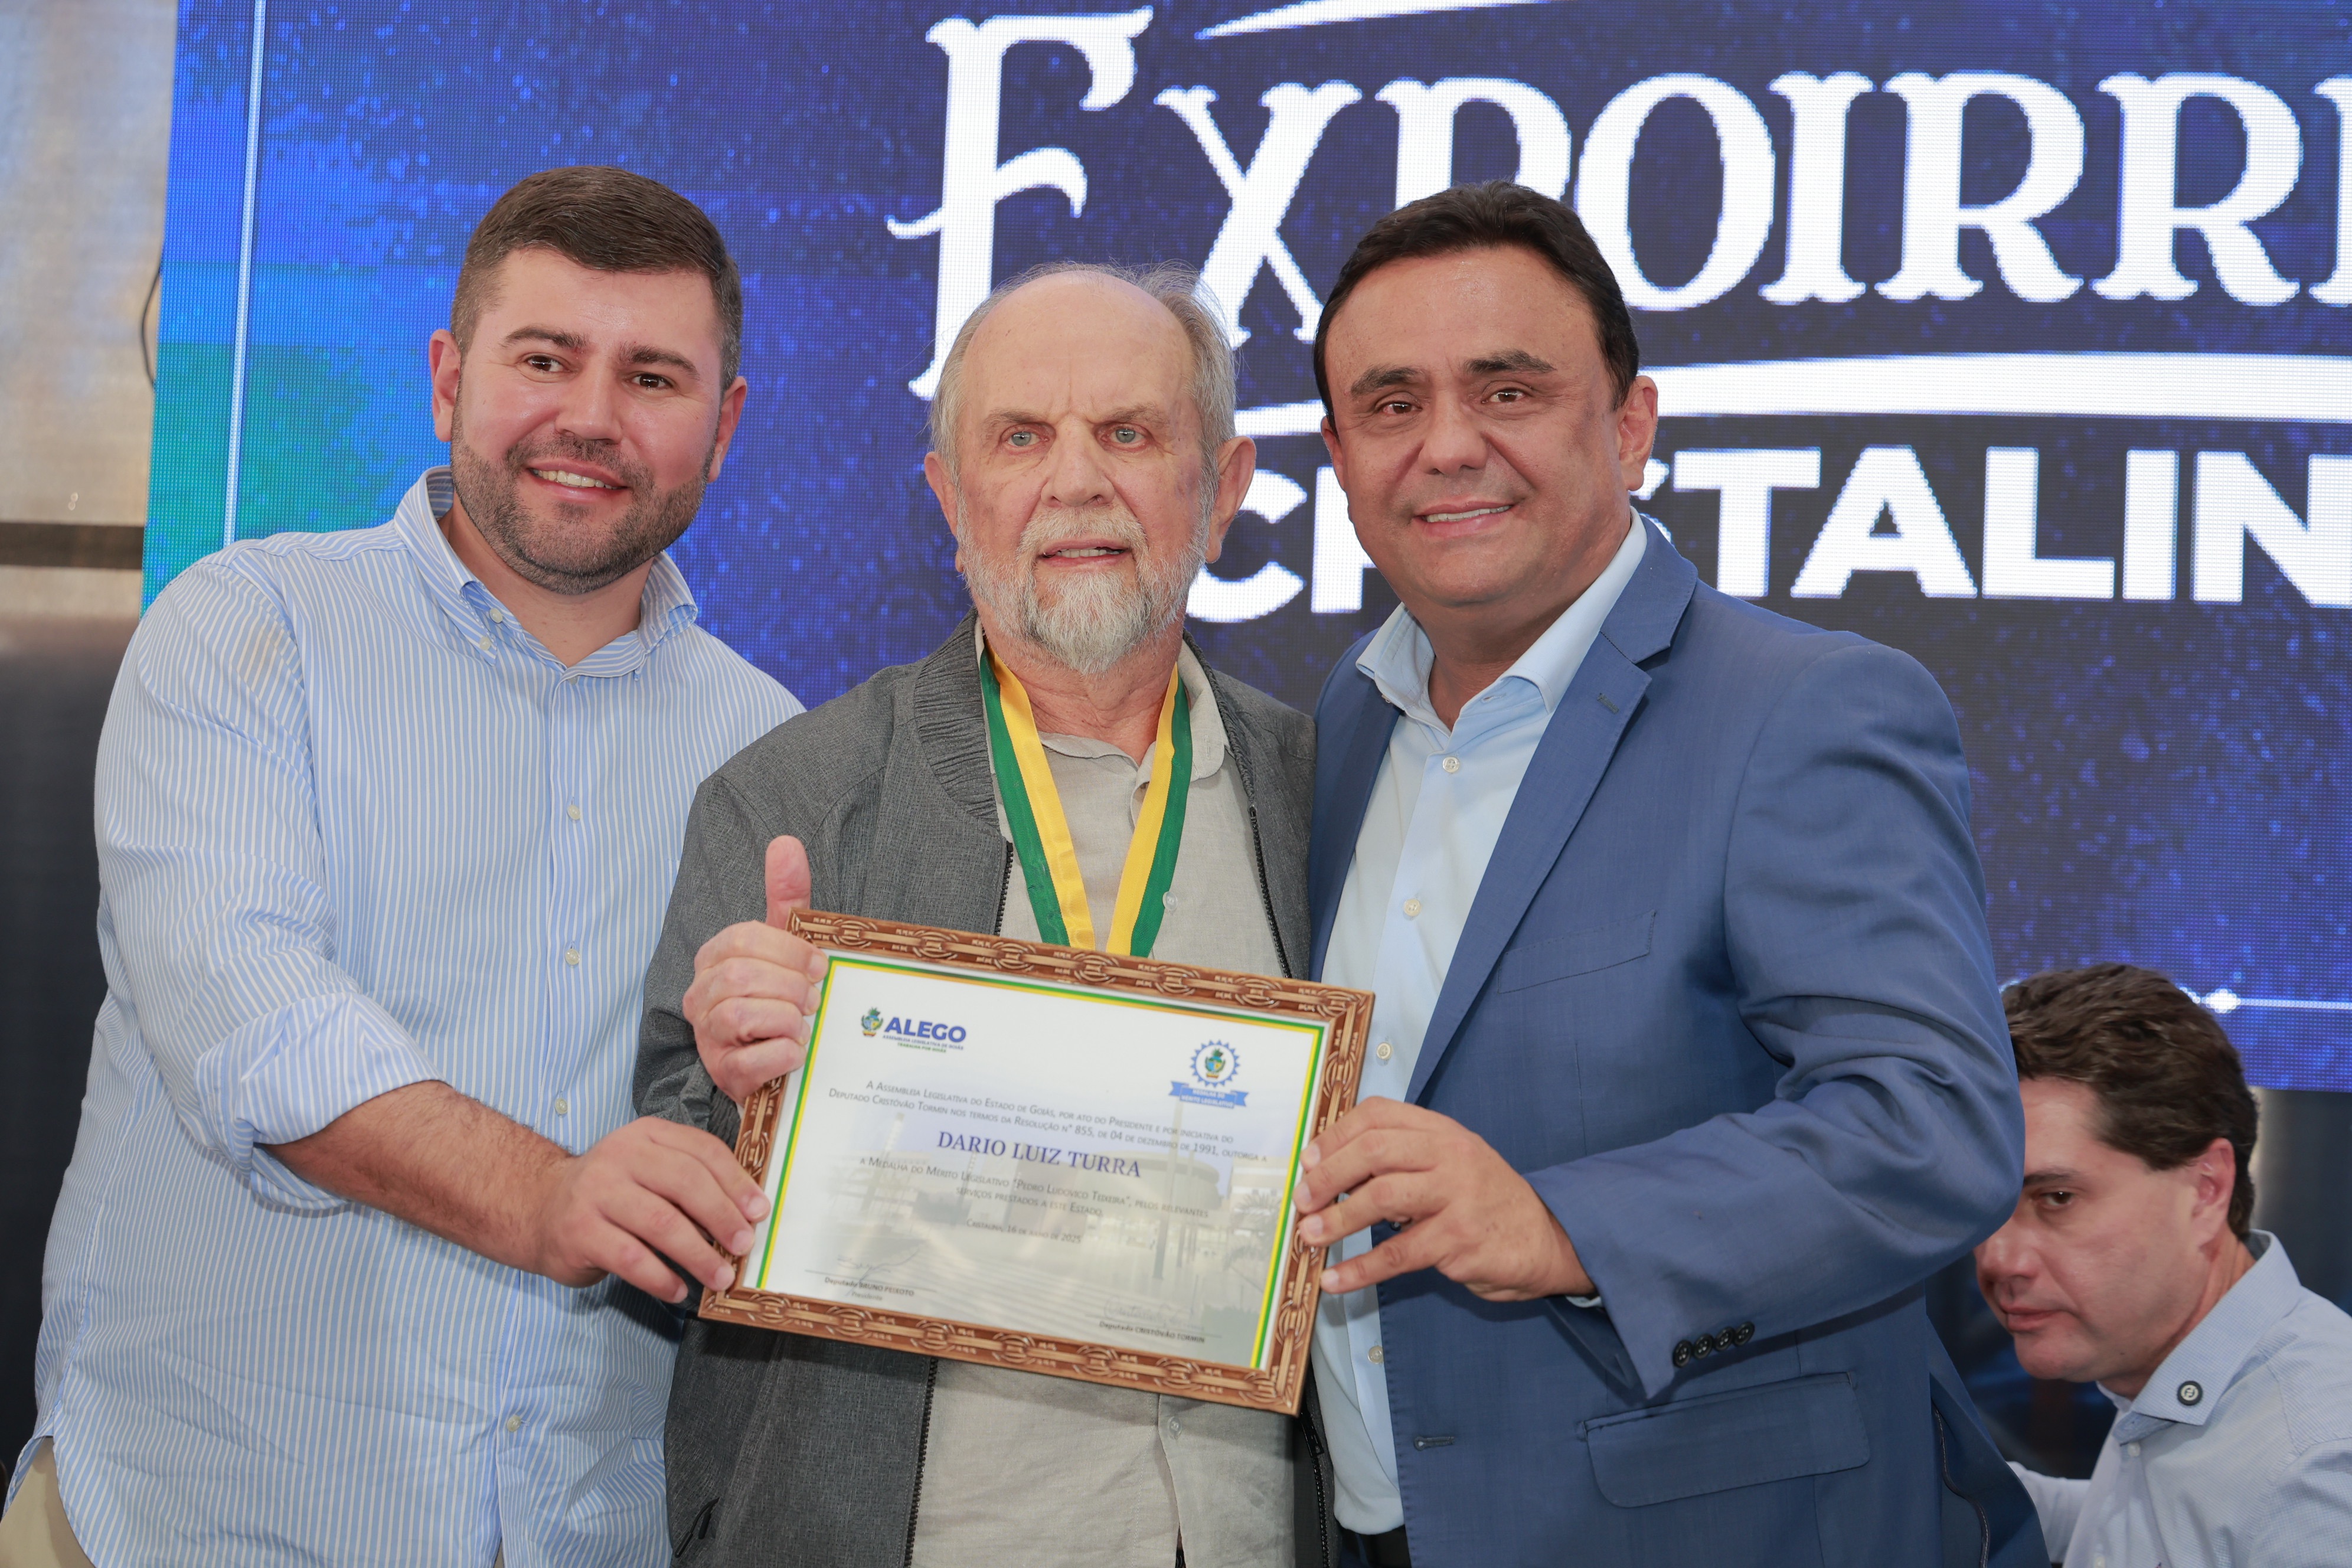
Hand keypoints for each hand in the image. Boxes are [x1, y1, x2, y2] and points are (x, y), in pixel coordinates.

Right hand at [522, 1115, 769, 1302]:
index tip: (759, 1211)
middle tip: (744, 1245)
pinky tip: (679, 1289)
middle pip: (685, 1183)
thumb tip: (745, 1214)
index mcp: (646, 1136)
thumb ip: (690, 1180)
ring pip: (661, 1223)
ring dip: (698, 1254)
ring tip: (720, 1276)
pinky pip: (631, 1258)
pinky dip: (661, 1277)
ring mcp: (596, 1193)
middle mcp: (620, 1157)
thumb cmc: (611, 1193)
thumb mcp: (648, 1169)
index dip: (736, 1182)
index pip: (702, 1151)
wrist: (540, 1207)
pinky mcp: (580, 1232)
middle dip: (722, 1217)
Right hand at [682, 835, 828, 1102]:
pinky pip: (749, 1061)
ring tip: (806, 1023)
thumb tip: (785, 843)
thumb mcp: (786, 945)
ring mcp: (709, 1038)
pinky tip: (797, 1052)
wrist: (780, 1061)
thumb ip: (786, 897)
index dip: (788, 951)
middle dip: (789, 985)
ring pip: (737, 1014)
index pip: (743, 940)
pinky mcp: (725, 1075)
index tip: (819, 965)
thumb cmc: (781, 997)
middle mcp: (701, 997)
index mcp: (714, 959)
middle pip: (739, 976)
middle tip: (816, 998)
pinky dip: (781, 1054)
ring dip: (786, 1018)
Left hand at [1294, 1099, 1592, 1301]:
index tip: (1307, 1161)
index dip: (1334, 1136)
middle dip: (1328, 1177)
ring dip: (1337, 1220)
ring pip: (1381, 1197)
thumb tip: (1330, 1171)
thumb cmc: (1484, 1202)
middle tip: (1302, 1202)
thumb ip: (1402, 1159)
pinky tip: (1336, 1281)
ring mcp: (1457, 1196)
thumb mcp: (1449, 1163)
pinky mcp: (1459, 1240)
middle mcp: (1450, 1154)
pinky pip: (1397, 1253)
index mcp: (1441, 1131)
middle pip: (1373, 1151)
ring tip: (1310, 1237)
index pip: (1377, 1115)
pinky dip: (1360, 1268)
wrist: (1546, 1238)